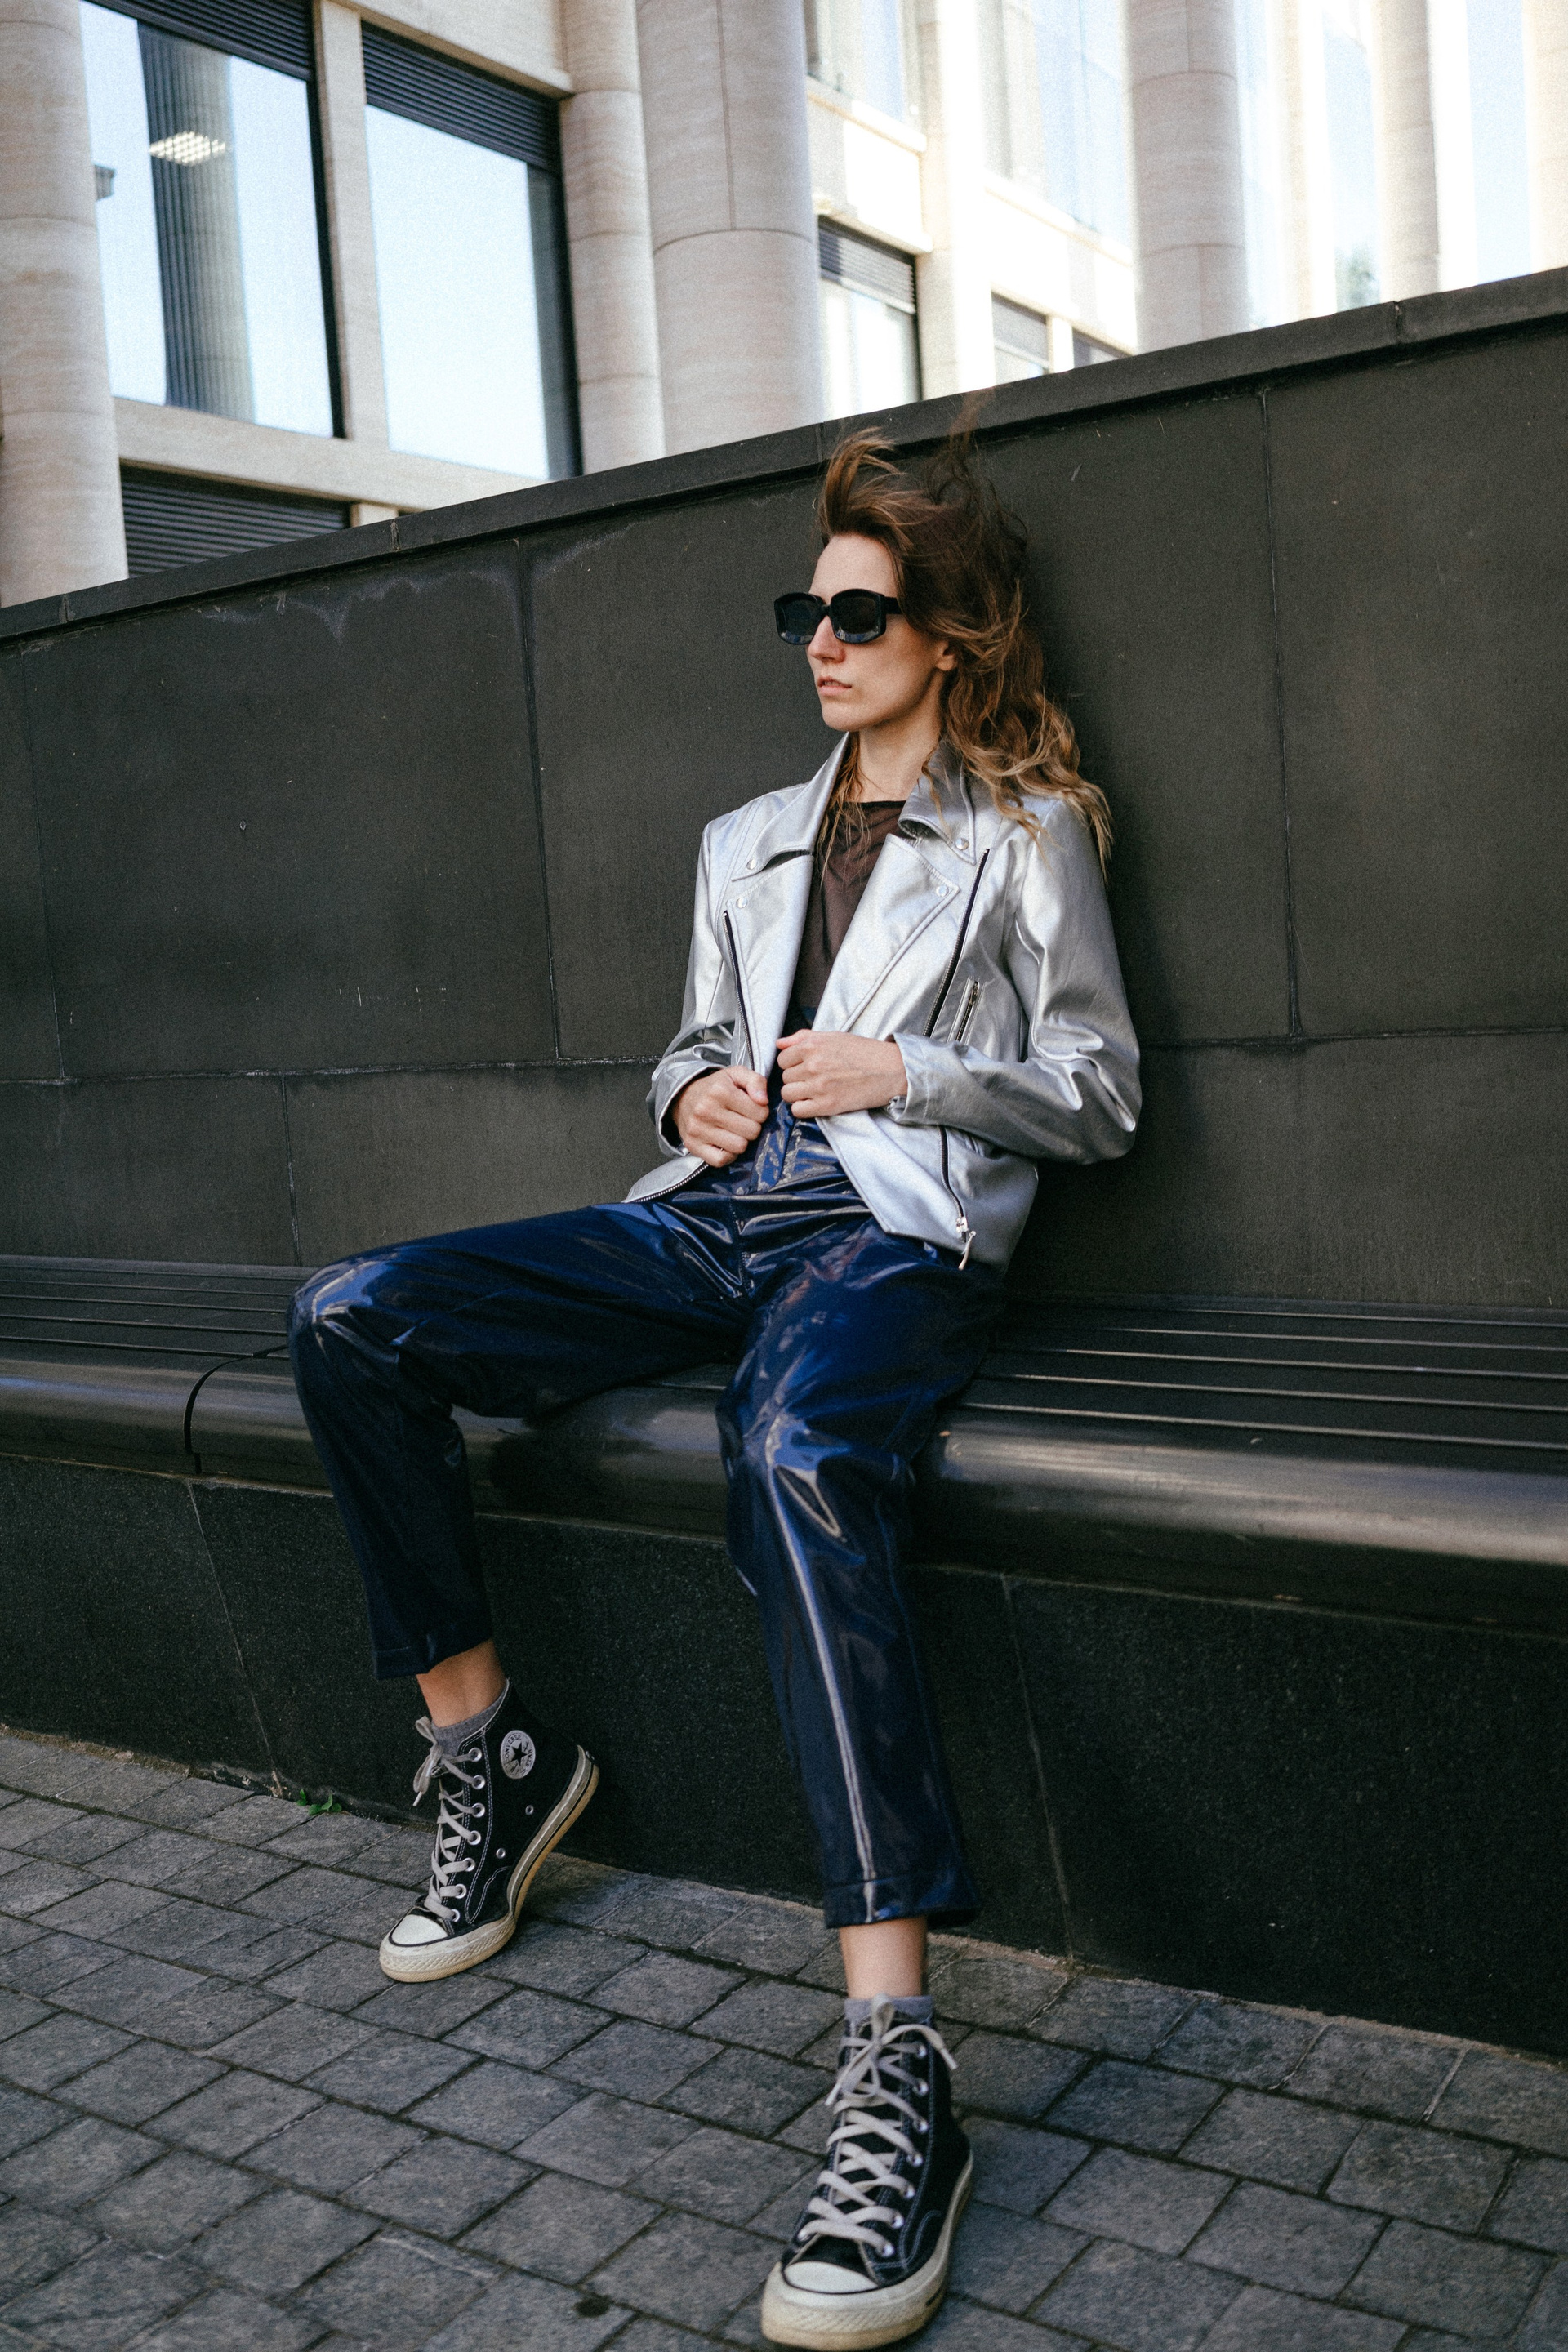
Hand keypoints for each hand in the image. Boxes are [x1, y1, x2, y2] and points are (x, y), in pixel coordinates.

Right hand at [673, 1068, 768, 1165]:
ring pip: (739, 1146)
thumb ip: (756, 1081)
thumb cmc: (715, 1088)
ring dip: (741, 1141)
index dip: (761, 1112)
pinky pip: (721, 1160)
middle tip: (743, 1120)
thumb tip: (763, 1101)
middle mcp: (706, 1110)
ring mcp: (698, 1129)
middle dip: (752, 1127)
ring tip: (734, 1131)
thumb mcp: (736, 1075)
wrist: (683, 1097)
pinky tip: (726, 1143)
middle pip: (752, 1131)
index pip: (760, 1113)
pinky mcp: (693, 1145)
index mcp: (720, 1091)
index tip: (751, 1109)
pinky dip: (728, 1154)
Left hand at [777, 1031, 907, 1119]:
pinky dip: (803, 1108)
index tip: (802, 1067)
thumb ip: (803, 1037)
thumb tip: (779, 1043)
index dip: (791, 1064)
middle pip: (785, 1077)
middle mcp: (813, 1065)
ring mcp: (819, 1086)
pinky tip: (815, 1102)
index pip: (782, 1059)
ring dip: (797, 1094)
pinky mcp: (827, 1105)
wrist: (890, 1070)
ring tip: (812, 1091)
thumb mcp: (834, 1036)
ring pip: (787, 1094)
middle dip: (795, 1079)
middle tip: (812, 1079)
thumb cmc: (865, 1052)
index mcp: (813, 1046)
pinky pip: (798, 1110)